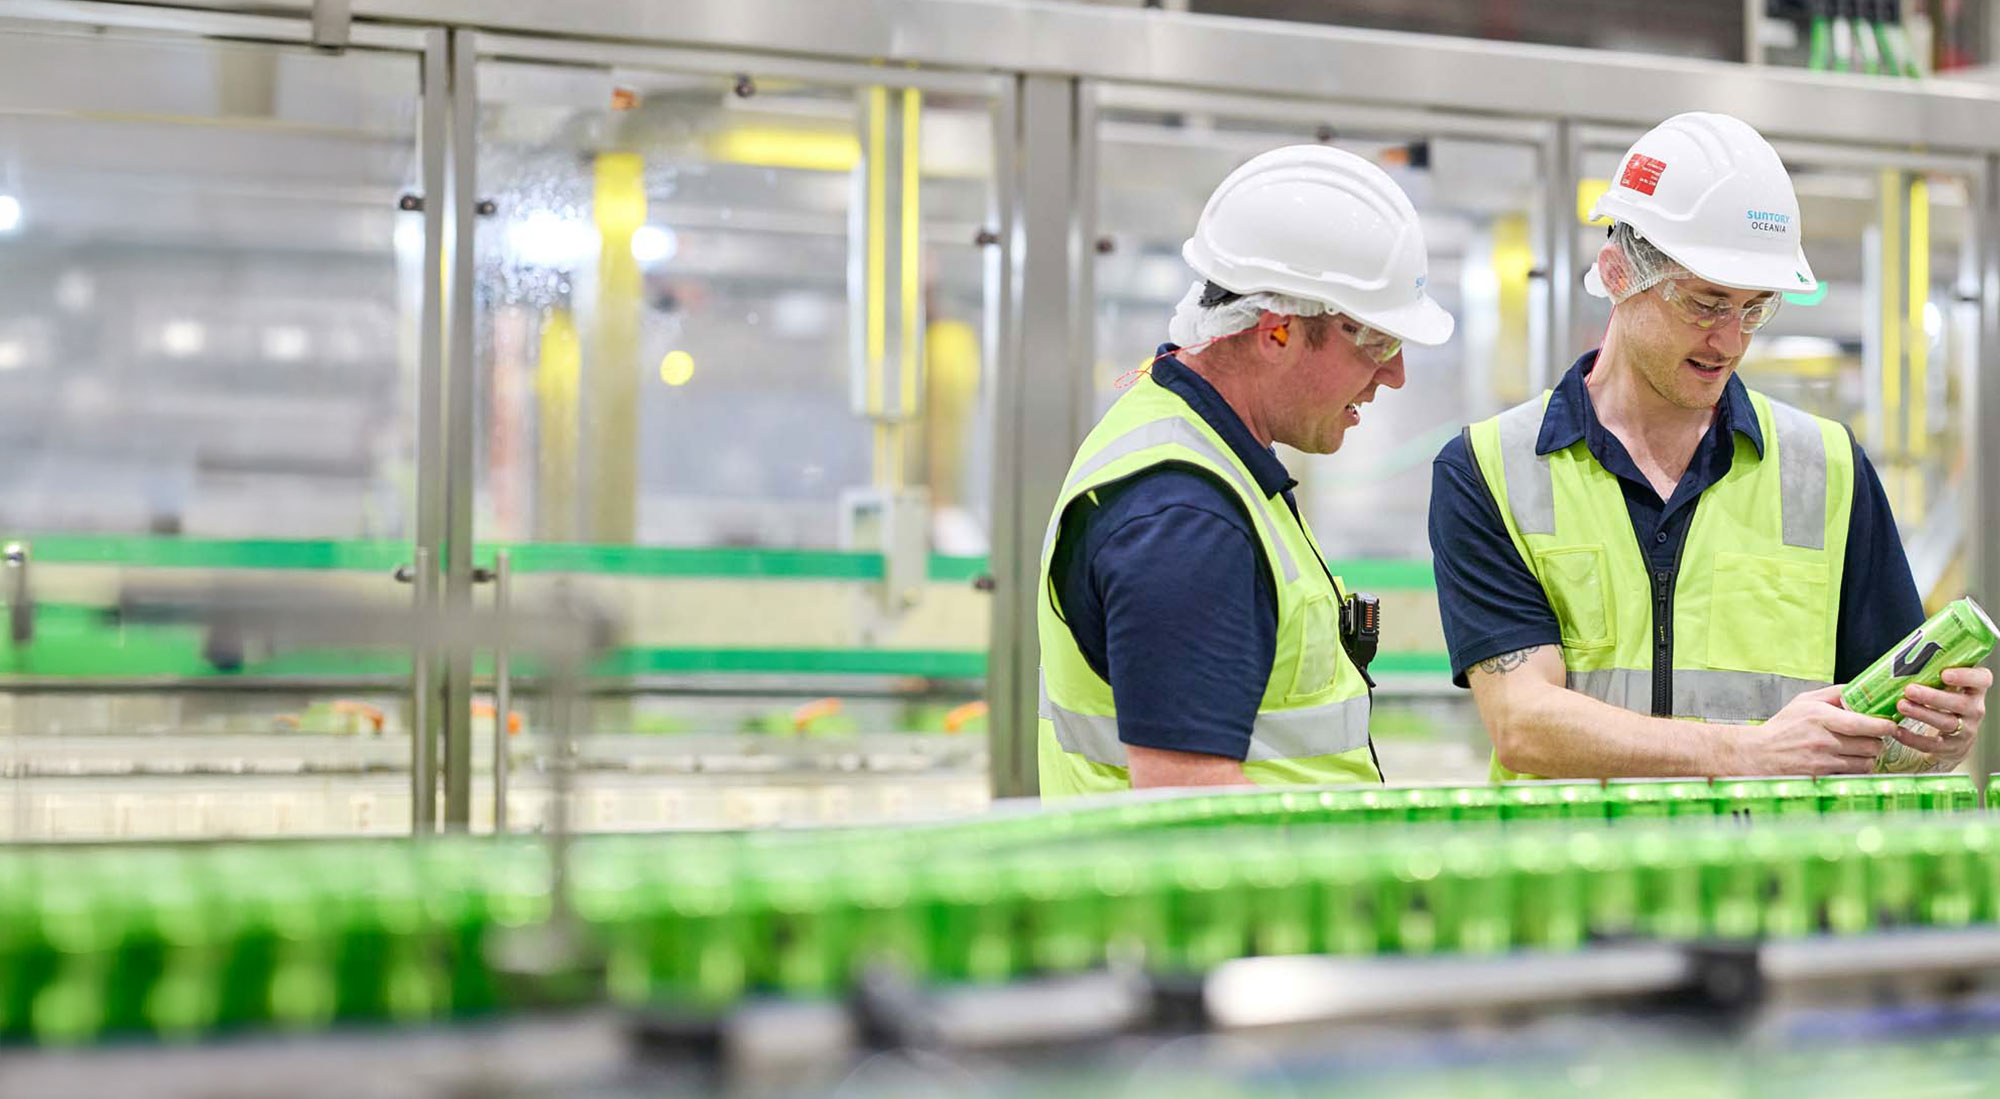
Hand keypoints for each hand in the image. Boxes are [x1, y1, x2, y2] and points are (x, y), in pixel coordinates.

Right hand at [1722, 684, 1901, 775]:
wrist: (1759, 754)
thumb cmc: (1782, 727)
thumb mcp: (1803, 701)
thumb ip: (1832, 693)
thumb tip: (1860, 688)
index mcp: (1820, 717)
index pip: (1862, 723)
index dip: (1883, 725)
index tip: (1890, 724)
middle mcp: (1823, 739)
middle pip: (1870, 744)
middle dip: (1878, 741)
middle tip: (1873, 737)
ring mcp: (1823, 760)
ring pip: (1866, 761)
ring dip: (1869, 756)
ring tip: (1861, 749)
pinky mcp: (1823, 776)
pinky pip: (1854, 773)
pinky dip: (1858, 768)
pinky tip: (1850, 761)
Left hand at [1888, 665, 1991, 770]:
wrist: (1953, 737)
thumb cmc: (1945, 701)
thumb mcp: (1946, 686)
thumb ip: (1933, 672)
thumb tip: (1899, 658)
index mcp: (1975, 689)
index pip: (1982, 680)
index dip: (1965, 676)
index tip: (1945, 673)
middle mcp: (1975, 709)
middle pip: (1959, 703)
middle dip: (1932, 697)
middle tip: (1910, 690)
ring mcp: (1966, 729)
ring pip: (1946, 722)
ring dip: (1921, 714)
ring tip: (1901, 706)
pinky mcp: (1952, 747)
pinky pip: (1933, 744)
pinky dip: (1913, 738)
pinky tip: (1897, 731)